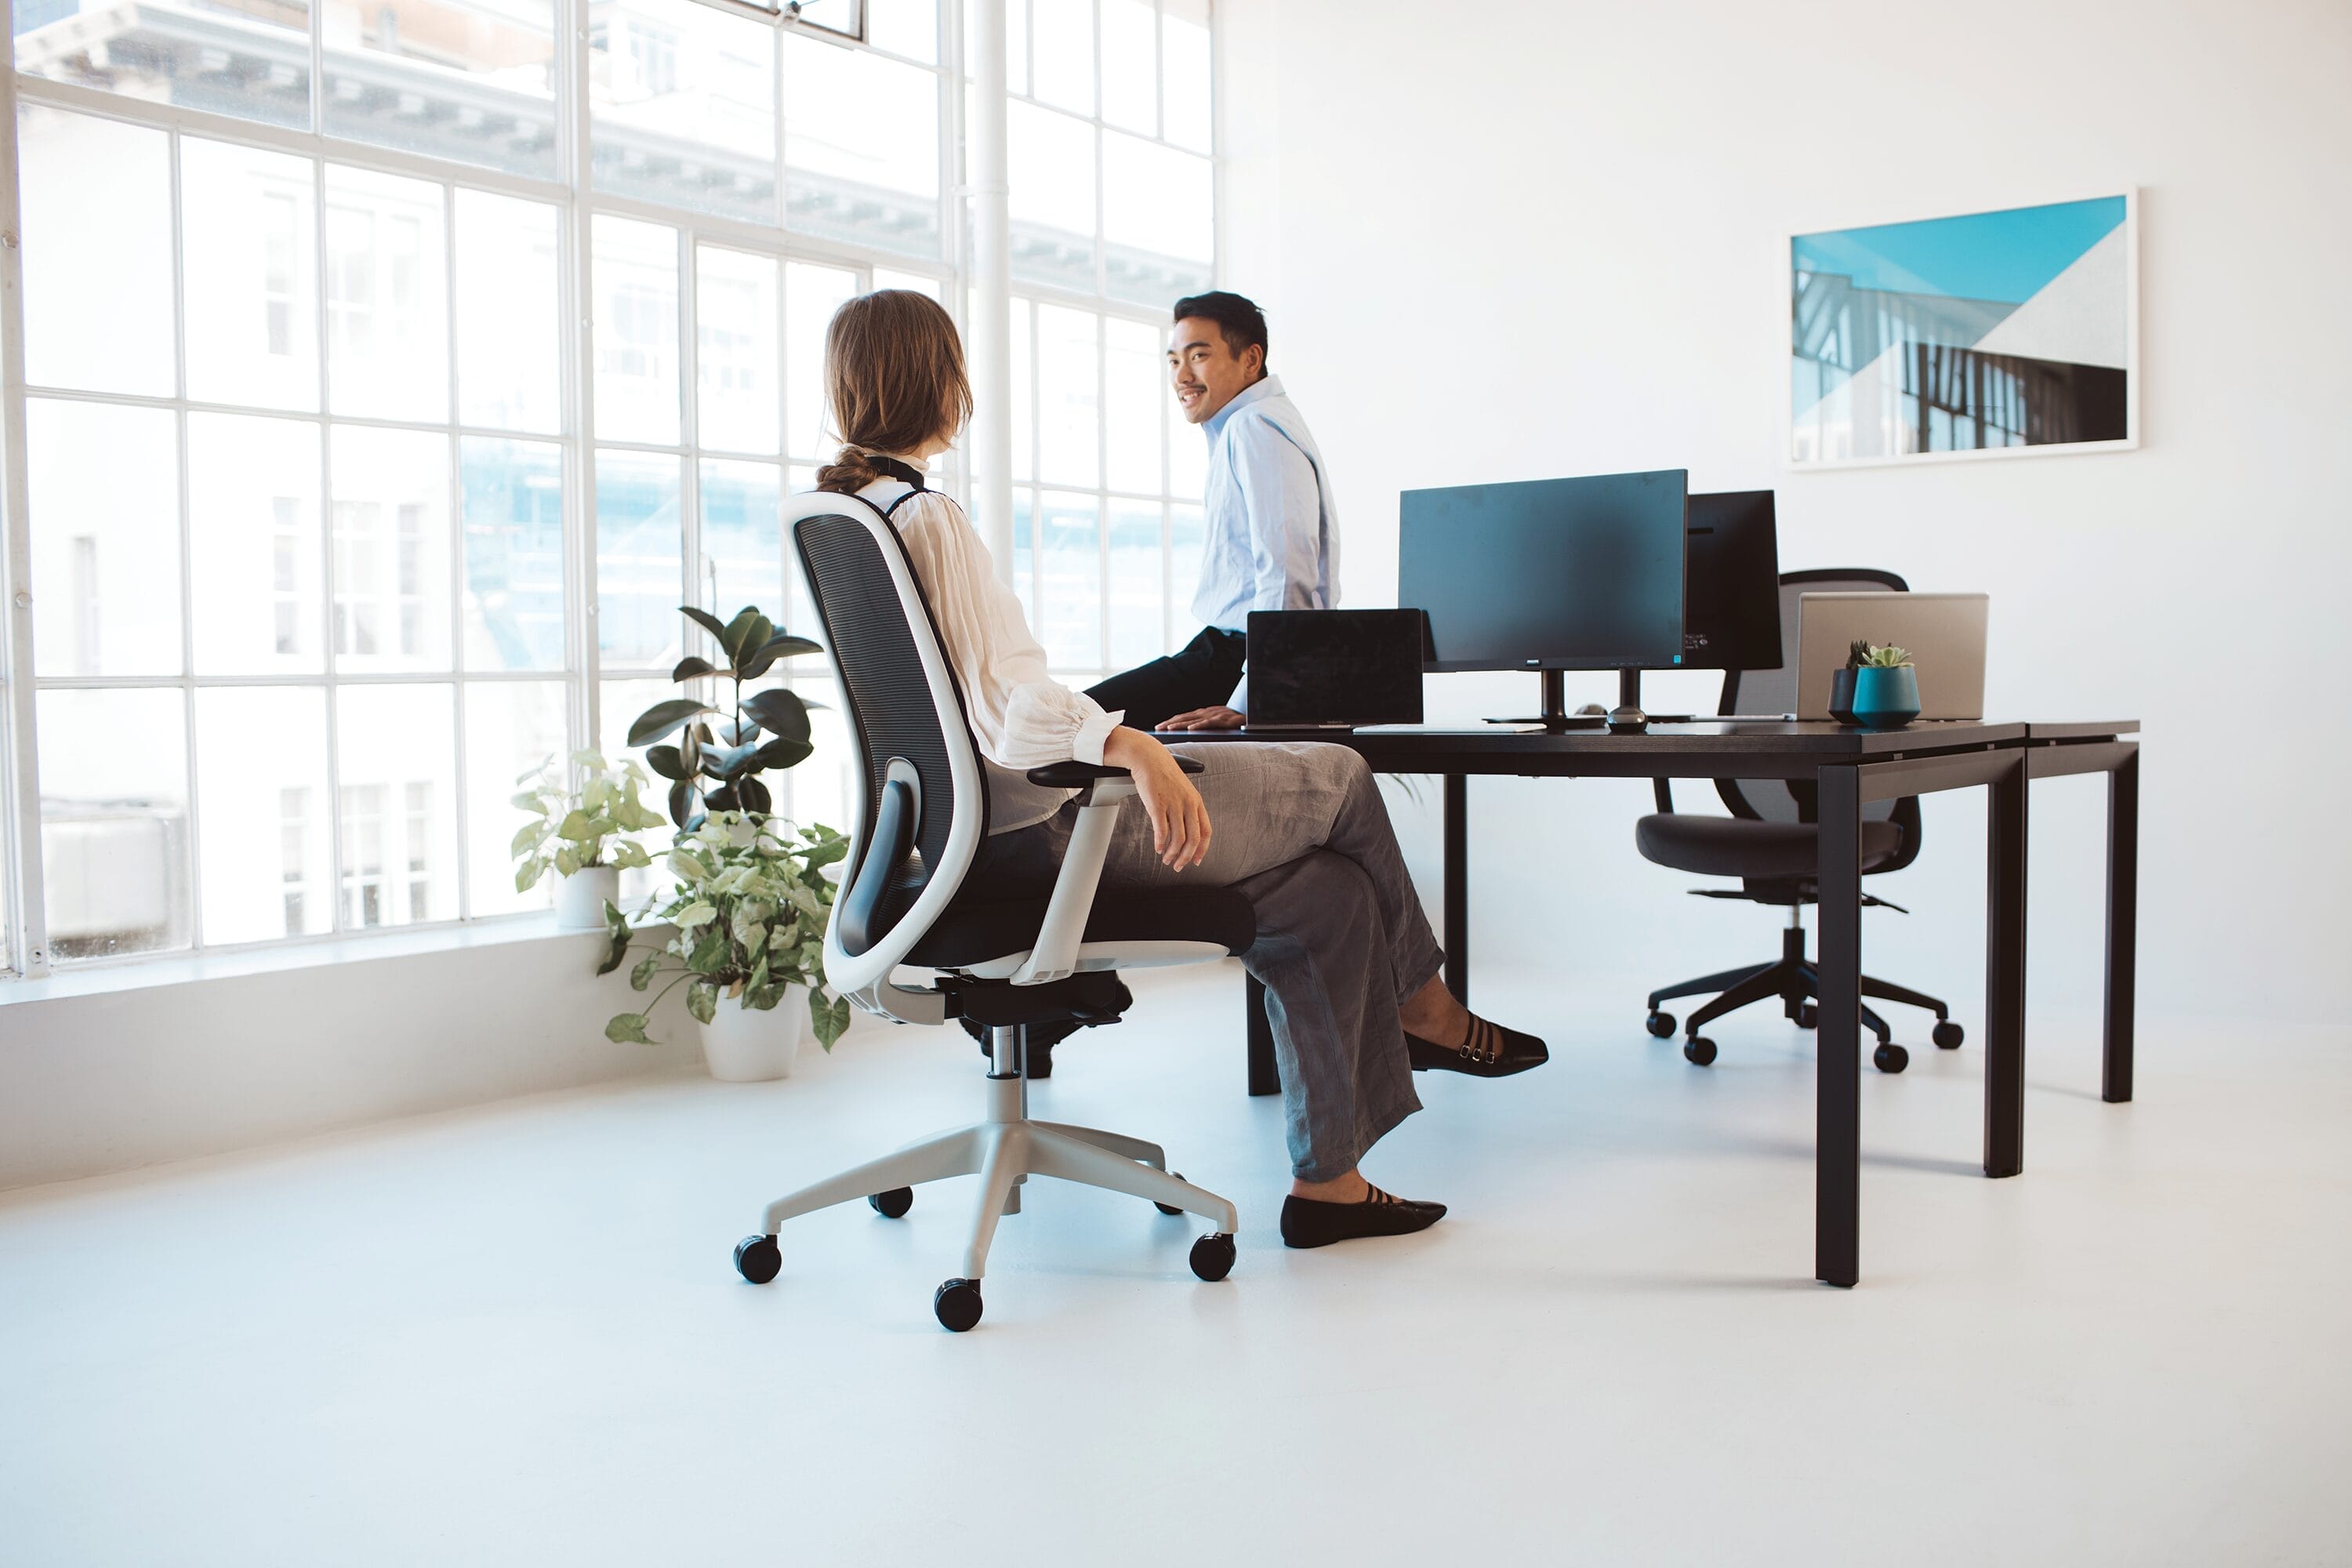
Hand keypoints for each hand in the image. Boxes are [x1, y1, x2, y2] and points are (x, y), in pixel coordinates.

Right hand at [1103, 729, 1212, 869]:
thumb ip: (1186, 809)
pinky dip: (1160, 843)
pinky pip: (1161, 831)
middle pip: (1193, 839)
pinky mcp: (1157, 805)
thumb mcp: (1182, 791)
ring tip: (1166, 859)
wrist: (1149, 758)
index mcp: (1197, 802)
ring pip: (1177, 838)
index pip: (1206, 831)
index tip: (1196, 861)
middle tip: (1178, 866)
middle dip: (1186, 857)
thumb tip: (1184, 831)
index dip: (1202, 849)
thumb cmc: (1163, 774)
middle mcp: (1188, 804)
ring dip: (1172, 853)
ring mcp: (1173, 804)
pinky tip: (1158, 848)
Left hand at [1158, 705, 1244, 731]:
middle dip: (1170, 722)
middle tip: (1158, 728)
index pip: (1184, 717)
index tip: (1159, 728)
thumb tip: (1191, 737)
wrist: (1255, 716)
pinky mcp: (1226, 720)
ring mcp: (1217, 715)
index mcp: (1206, 714)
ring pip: (1195, 719)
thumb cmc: (1236, 723)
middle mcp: (1209, 712)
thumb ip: (1206, 729)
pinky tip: (1191, 728)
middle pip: (1185, 717)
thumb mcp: (1218, 725)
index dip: (1171, 721)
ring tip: (1169, 728)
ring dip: (1181, 723)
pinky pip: (1211, 722)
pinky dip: (1200, 725)